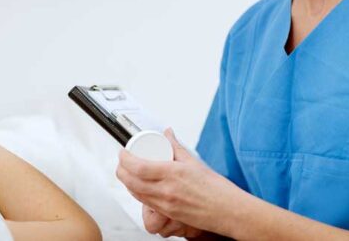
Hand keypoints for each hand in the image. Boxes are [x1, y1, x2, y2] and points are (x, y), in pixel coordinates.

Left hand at [116, 129, 243, 236]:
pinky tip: (140, 187)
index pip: (138, 166)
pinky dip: (138, 193)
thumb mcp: (194, 162)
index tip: (123, 152)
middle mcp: (166, 191)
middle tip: (122, 161)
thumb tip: (167, 133)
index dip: (125, 159)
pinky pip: (146, 203)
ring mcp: (165, 204)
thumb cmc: (217, 189)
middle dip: (120, 170)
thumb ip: (177, 146)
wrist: (228, 211)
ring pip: (136, 194)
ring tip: (128, 172)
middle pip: (131, 181)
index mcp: (172, 174)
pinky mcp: (168, 214)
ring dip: (127, 182)